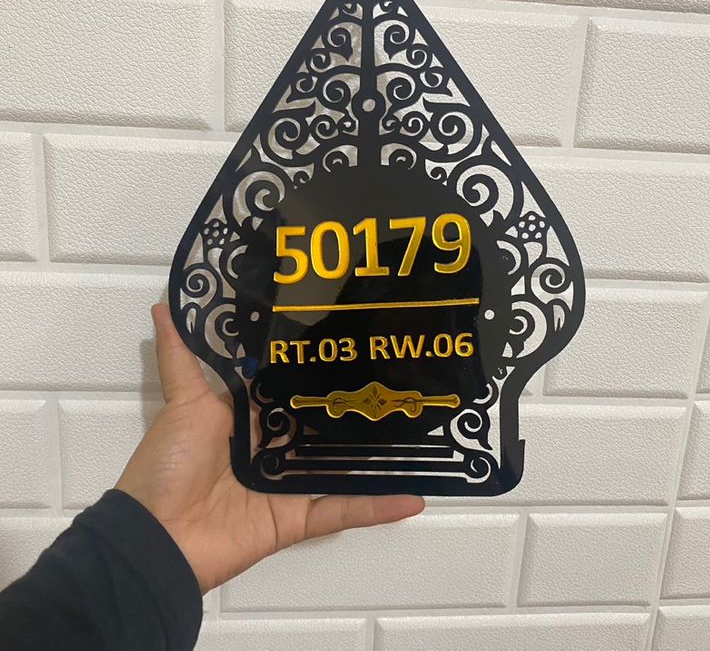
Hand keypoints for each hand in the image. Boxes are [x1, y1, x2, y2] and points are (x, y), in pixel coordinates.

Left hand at [115, 304, 424, 593]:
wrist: (154, 539)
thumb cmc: (169, 465)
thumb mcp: (182, 403)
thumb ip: (181, 357)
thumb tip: (163, 305)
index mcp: (249, 419)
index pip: (290, 388)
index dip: (318, 367)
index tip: (353, 337)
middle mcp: (273, 449)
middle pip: (321, 424)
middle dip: (356, 405)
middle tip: (401, 375)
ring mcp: (288, 485)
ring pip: (339, 465)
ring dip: (376, 455)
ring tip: (419, 428)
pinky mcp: (297, 519)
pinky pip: (342, 511)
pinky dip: (376, 508)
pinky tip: (415, 496)